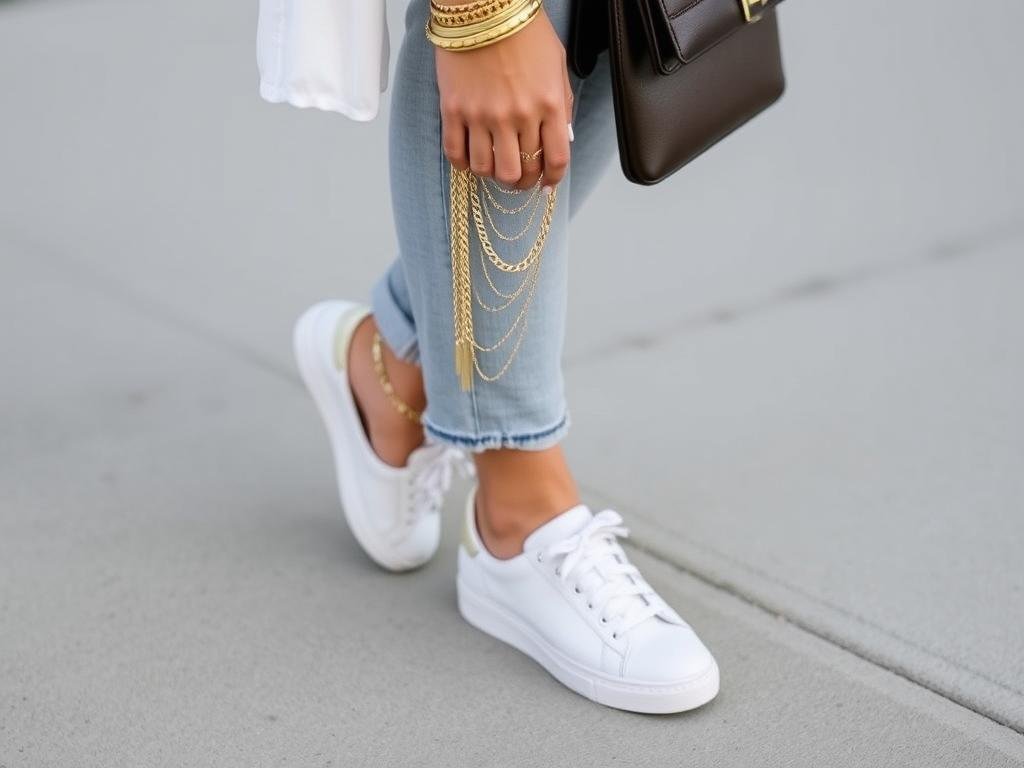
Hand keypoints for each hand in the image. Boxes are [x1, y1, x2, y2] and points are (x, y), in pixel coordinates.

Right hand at [435, 8, 572, 190]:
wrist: (483, 6)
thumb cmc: (523, 31)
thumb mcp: (557, 66)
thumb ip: (561, 106)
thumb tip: (559, 140)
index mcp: (548, 105)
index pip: (554, 161)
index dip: (551, 180)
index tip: (546, 184)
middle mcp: (517, 116)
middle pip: (520, 173)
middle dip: (522, 182)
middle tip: (519, 177)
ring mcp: (483, 115)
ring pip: (488, 170)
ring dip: (492, 175)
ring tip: (493, 166)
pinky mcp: (454, 110)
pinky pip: (457, 154)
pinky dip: (464, 164)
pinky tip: (469, 159)